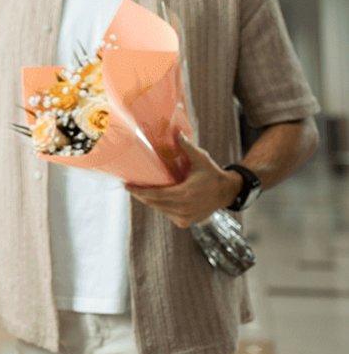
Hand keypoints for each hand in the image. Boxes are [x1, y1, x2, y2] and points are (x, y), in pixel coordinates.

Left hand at [125, 133, 239, 227]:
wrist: (228, 192)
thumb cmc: (212, 173)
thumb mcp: (201, 158)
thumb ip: (187, 146)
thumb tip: (176, 131)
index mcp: (185, 194)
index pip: (156, 195)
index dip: (139, 191)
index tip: (126, 185)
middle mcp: (184, 209)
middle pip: (154, 203)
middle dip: (140, 194)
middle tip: (130, 185)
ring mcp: (185, 218)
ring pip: (160, 209)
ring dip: (150, 201)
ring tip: (139, 190)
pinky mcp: (186, 222)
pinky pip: (167, 213)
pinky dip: (161, 206)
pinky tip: (154, 198)